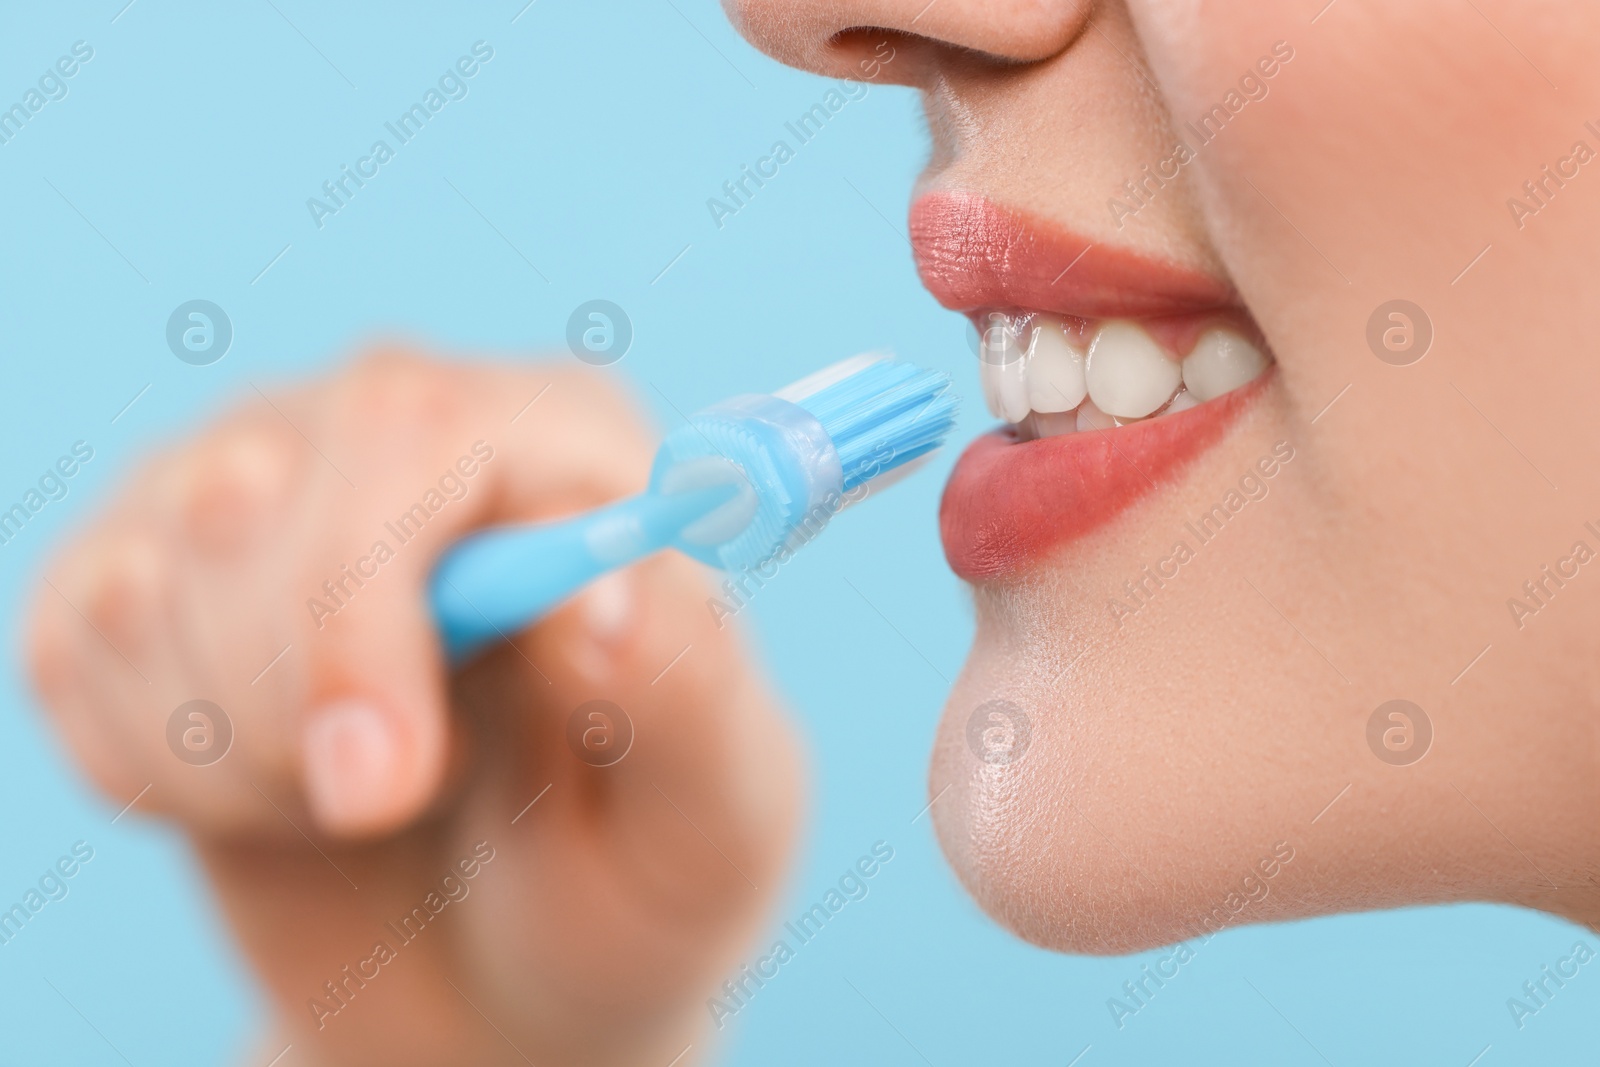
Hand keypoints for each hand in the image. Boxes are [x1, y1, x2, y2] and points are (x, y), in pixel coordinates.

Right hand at [25, 349, 801, 1065]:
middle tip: (383, 809)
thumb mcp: (711, 814)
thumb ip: (687, 689)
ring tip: (364, 801)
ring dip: (243, 760)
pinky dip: (162, 772)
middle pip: (248, 493)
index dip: (364, 603)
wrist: (505, 981)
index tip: (385, 783)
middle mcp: (403, 434)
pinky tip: (272, 794)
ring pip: (147, 588)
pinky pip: (72, 649)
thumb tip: (598, 591)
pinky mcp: (147, 572)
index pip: (412, 429)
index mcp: (563, 450)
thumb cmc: (628, 880)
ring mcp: (261, 490)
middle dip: (296, 704)